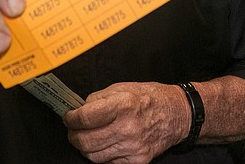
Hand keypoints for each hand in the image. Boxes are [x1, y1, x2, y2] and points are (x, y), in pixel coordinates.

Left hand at [63, 82, 187, 162]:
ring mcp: (133, 147)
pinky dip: (101, 155)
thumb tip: (79, 109)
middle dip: (73, 135)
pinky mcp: (138, 160)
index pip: (85, 118)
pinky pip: (108, 163)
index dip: (71, 118)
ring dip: (84, 147)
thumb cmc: (149, 98)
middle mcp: (128, 128)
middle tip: (73, 129)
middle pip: (86, 141)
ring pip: (94, 156)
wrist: (176, 114)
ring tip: (85, 137)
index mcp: (123, 105)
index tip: (69, 117)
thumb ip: (98, 99)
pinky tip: (103, 144)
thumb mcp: (122, 88)